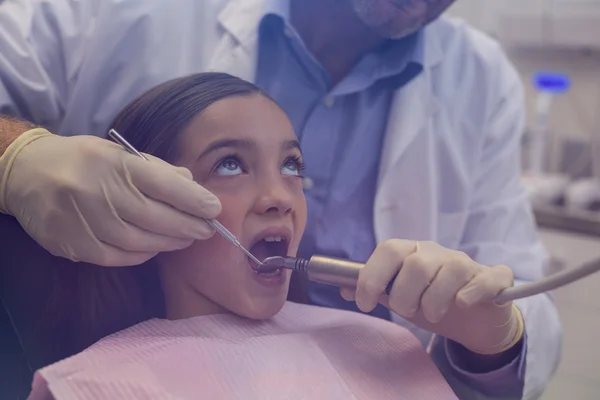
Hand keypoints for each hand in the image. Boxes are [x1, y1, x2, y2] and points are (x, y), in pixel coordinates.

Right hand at [1, 129, 220, 265]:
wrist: (25, 173)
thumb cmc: (82, 160)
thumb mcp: (117, 153)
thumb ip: (156, 169)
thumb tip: (192, 185)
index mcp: (112, 163)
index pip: (162, 183)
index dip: (193, 199)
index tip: (214, 208)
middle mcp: (96, 191)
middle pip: (155, 217)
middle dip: (188, 225)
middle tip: (207, 229)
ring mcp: (81, 221)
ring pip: (139, 241)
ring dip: (169, 242)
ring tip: (186, 239)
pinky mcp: (71, 245)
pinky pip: (117, 257)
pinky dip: (142, 254)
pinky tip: (156, 247)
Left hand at [341, 239, 522, 354]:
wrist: (474, 318)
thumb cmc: (431, 301)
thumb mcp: (399, 297)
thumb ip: (375, 290)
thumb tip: (342, 287)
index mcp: (412, 252)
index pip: (389, 249)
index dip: (372, 276)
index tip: (365, 303)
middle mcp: (439, 253)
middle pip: (416, 264)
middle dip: (404, 296)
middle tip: (406, 311)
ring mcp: (468, 264)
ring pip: (450, 271)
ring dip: (435, 301)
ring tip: (432, 315)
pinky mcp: (494, 279)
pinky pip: (486, 279)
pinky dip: (472, 293)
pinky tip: (462, 304)